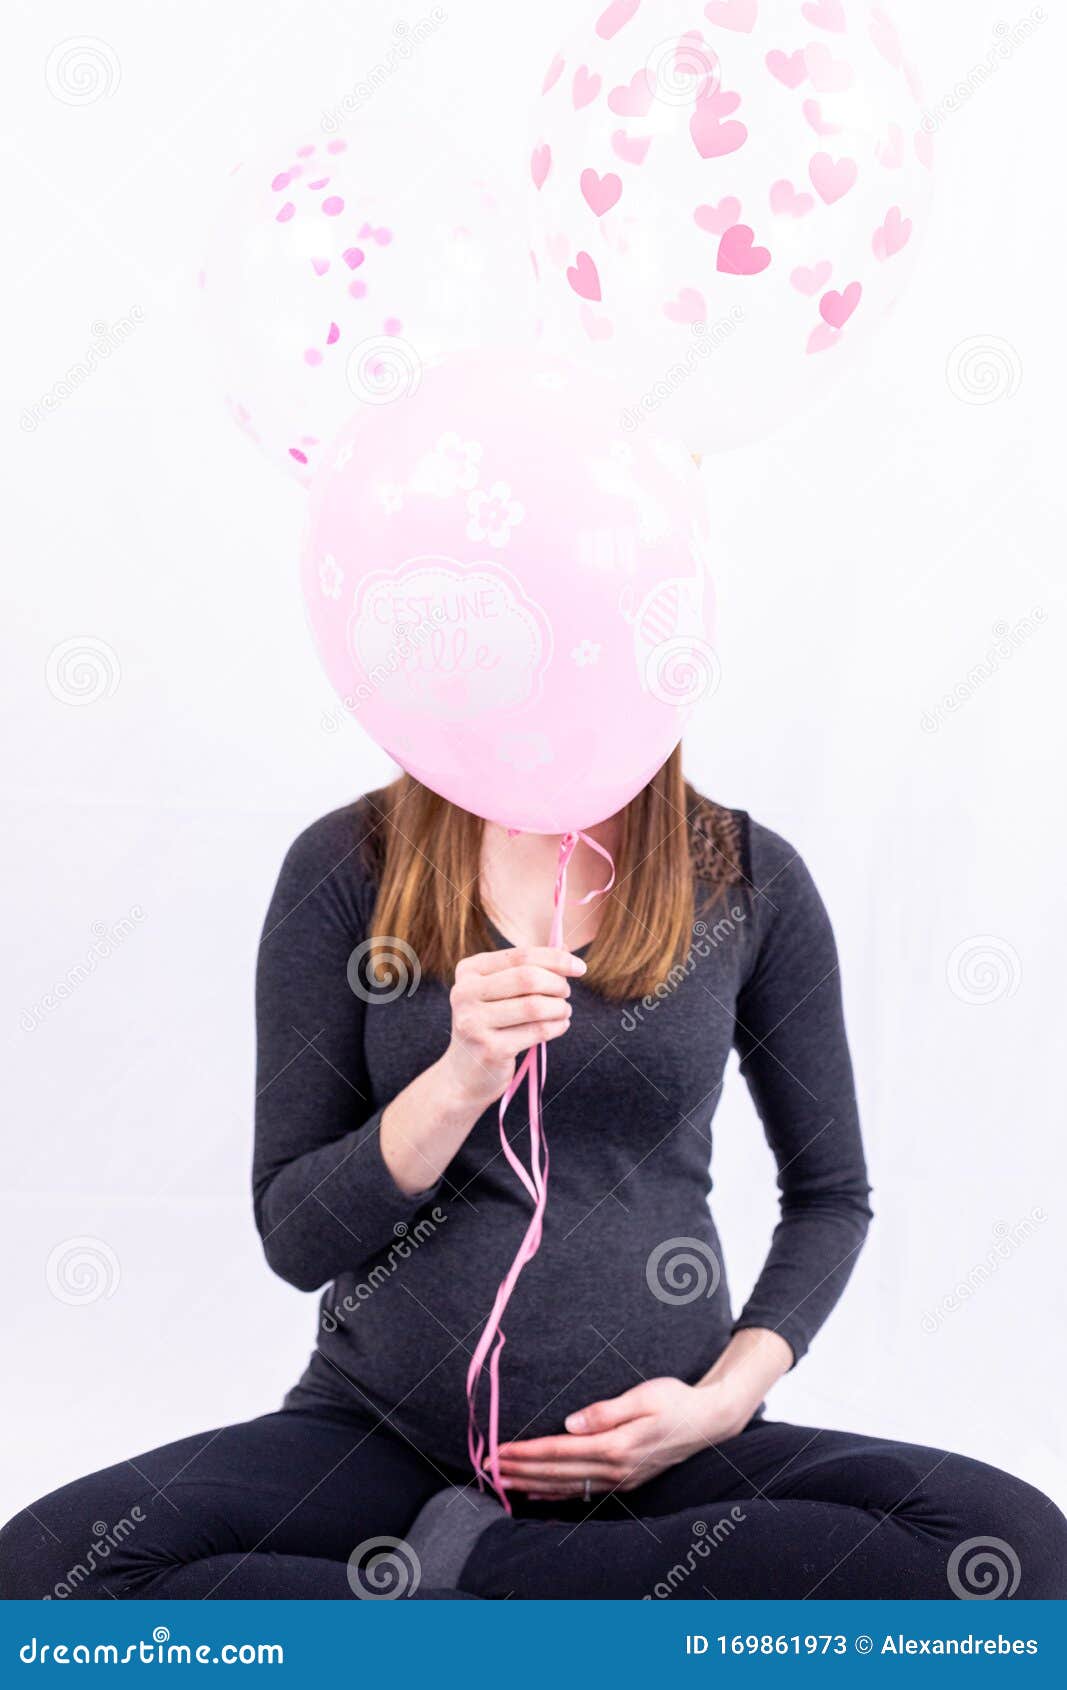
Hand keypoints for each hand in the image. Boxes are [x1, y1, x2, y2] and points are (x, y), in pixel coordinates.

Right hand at [439, 946, 585, 1112]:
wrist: (465, 1074)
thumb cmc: (491, 1025)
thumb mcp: (500, 991)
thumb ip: (528, 968)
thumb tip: (565, 947)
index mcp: (468, 971)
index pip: (520, 956)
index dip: (556, 959)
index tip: (579, 967)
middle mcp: (464, 994)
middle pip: (528, 978)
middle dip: (557, 984)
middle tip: (566, 994)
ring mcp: (474, 1023)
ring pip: (535, 1006)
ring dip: (560, 1007)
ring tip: (564, 1011)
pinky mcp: (490, 1049)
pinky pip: (538, 1031)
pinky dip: (557, 1026)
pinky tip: (560, 1026)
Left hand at [497, 1375, 750, 1499]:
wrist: (708, 1422)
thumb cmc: (675, 1400)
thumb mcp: (644, 1396)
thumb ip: (607, 1411)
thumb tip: (570, 1422)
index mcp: (617, 1446)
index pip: (560, 1452)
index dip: (527, 1452)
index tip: (499, 1450)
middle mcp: (616, 1469)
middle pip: (557, 1473)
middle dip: (520, 1470)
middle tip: (487, 1467)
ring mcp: (620, 1480)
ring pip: (566, 1487)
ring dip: (532, 1485)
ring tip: (502, 1482)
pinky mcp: (624, 1481)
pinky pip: (582, 1493)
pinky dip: (555, 1495)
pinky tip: (538, 1495)